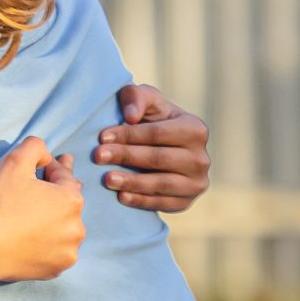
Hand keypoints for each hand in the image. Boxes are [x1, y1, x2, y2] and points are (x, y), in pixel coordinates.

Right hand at [0, 135, 84, 283]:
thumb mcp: (14, 162)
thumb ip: (35, 146)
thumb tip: (45, 153)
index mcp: (71, 200)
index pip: (64, 177)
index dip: (52, 168)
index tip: (43, 166)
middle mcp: (77, 227)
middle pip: (67, 204)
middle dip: (56, 194)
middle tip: (43, 190)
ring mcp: (68, 251)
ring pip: (64, 229)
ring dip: (54, 221)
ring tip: (37, 217)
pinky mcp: (56, 269)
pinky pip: (55, 251)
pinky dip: (48, 244)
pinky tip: (35, 239)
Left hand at [97, 86, 210, 211]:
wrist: (161, 147)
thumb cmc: (150, 118)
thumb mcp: (144, 100)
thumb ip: (135, 97)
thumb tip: (130, 116)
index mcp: (194, 128)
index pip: (158, 133)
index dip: (129, 135)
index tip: (102, 137)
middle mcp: (200, 157)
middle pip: (159, 158)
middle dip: (126, 156)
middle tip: (98, 156)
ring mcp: (196, 182)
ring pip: (162, 184)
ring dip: (132, 182)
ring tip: (107, 178)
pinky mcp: (186, 202)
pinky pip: (163, 203)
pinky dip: (141, 201)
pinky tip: (121, 196)